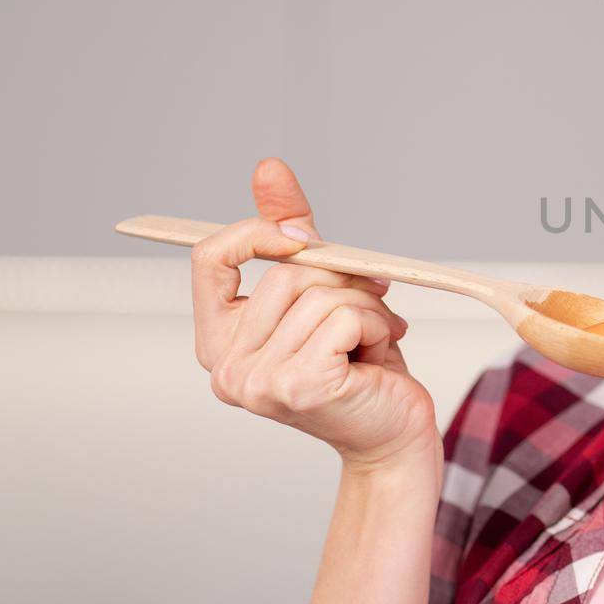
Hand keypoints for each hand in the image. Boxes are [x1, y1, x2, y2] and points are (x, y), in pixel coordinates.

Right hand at [188, 157, 437, 470]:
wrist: (394, 435)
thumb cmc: (361, 367)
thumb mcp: (324, 293)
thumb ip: (293, 237)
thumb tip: (268, 168)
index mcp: (220, 341)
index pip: (209, 257)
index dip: (256, 231)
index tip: (303, 231)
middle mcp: (226, 366)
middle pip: (283, 272)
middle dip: (341, 279)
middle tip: (372, 305)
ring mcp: (257, 381)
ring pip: (319, 292)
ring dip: (365, 306)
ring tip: (375, 338)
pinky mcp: (299, 386)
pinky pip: (343, 316)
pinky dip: (375, 324)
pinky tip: (379, 354)